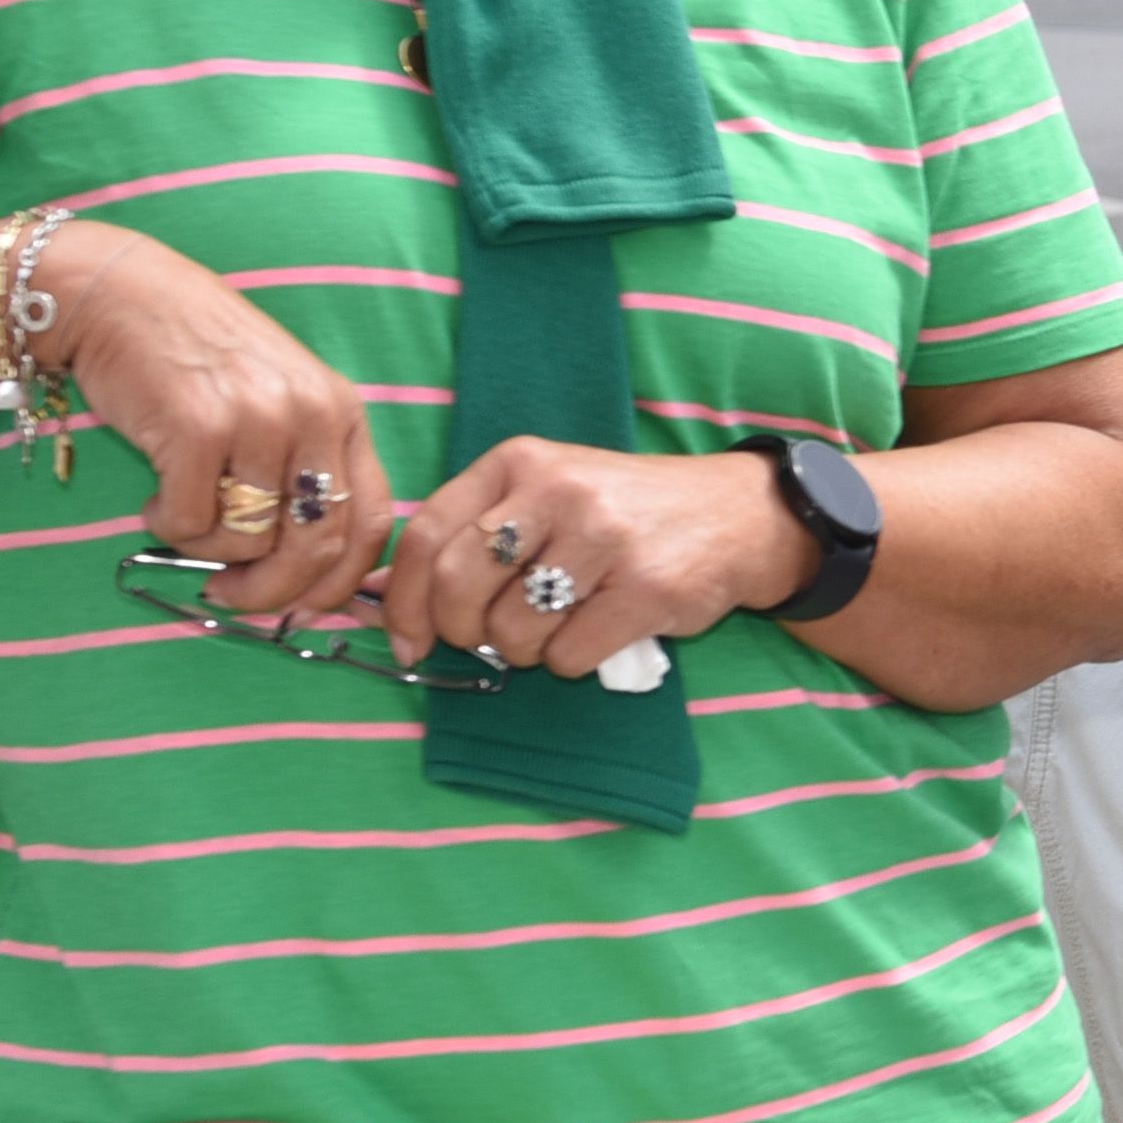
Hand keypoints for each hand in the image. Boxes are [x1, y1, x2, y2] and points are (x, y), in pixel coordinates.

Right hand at [52, 226, 388, 620]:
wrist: (121, 296)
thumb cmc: (197, 360)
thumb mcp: (279, 401)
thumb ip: (303, 470)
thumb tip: (309, 573)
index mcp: (343, 413)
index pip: (374, 522)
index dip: (340, 582)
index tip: (303, 606)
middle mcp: (311, 414)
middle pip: (318, 546)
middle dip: (271, 592)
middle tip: (229, 594)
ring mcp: (257, 419)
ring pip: (248, 540)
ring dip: (206, 550)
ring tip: (180, 514)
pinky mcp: (196, 428)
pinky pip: (189, 523)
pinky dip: (166, 526)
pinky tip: (154, 495)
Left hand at [384, 438, 818, 673]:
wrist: (737, 515)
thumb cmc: (625, 512)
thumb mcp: (546, 494)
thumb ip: (473, 531)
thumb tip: (384, 592)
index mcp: (520, 461)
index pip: (428, 534)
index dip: (404, 599)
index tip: (406, 638)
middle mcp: (558, 490)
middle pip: (460, 585)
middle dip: (461, 632)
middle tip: (487, 640)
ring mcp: (604, 538)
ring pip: (512, 631)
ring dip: (525, 651)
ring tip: (558, 628)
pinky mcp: (645, 588)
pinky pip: (568, 654)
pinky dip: (572, 661)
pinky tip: (598, 633)